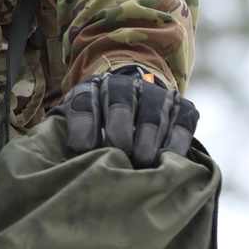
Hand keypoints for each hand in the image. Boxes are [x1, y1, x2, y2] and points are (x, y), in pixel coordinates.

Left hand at [54, 66, 198, 167]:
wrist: (139, 106)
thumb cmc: (102, 128)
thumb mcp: (79, 125)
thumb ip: (70, 135)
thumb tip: (65, 155)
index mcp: (94, 88)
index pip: (85, 99)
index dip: (84, 123)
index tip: (82, 149)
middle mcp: (126, 86)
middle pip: (121, 102)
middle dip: (119, 129)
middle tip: (119, 152)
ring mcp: (157, 96)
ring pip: (152, 112)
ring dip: (147, 137)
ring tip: (142, 161)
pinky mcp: (183, 110)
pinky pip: (182, 123)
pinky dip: (176, 142)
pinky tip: (168, 160)